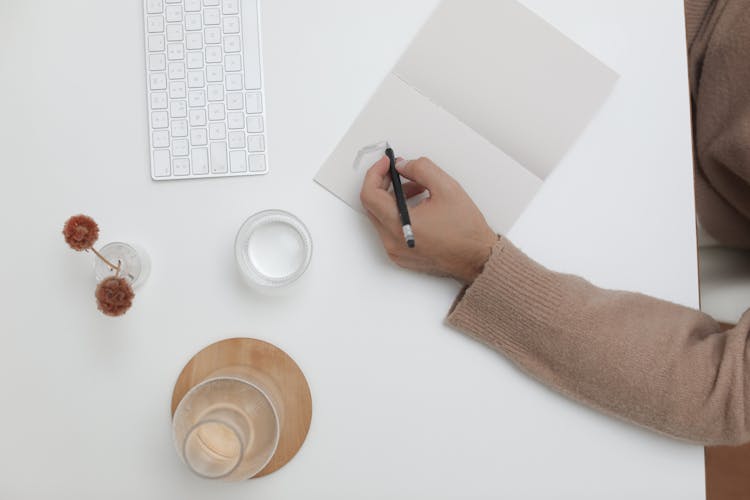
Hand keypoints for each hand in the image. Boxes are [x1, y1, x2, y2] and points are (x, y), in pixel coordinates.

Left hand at [360, 156, 497, 283]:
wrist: (478, 258)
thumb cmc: (466, 230)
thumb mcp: (447, 188)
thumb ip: (421, 169)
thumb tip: (402, 166)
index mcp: (398, 226)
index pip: (370, 195)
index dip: (375, 173)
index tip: (386, 163)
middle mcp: (392, 241)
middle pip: (373, 205)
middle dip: (385, 183)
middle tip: (400, 170)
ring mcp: (395, 251)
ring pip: (382, 216)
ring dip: (394, 198)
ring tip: (418, 188)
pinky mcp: (401, 255)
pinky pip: (390, 229)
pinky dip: (398, 213)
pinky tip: (418, 206)